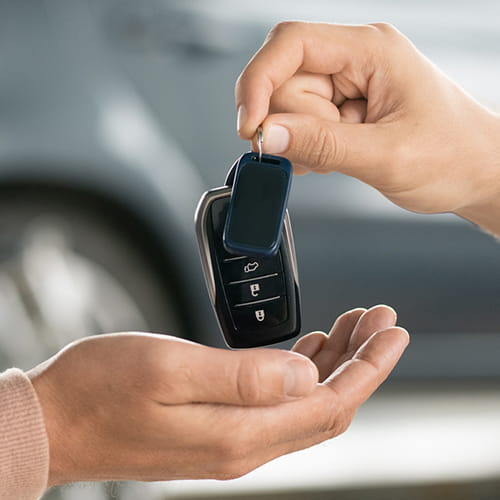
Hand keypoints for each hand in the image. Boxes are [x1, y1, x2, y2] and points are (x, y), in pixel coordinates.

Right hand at [28, 305, 407, 485]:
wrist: (56, 421)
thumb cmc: (101, 389)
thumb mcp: (169, 369)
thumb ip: (242, 377)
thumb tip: (304, 374)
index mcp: (238, 432)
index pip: (329, 403)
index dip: (368, 367)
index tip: (392, 332)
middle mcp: (242, 444)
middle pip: (325, 405)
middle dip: (360, 361)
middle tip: (380, 321)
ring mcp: (229, 438)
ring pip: (304, 403)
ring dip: (335, 364)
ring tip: (353, 327)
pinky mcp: (216, 428)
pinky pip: (277, 403)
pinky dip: (302, 373)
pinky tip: (308, 350)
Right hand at [236, 22, 499, 232]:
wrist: (478, 173)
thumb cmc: (453, 156)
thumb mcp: (386, 155)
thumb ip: (323, 145)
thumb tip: (268, 135)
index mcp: (371, 50)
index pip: (292, 43)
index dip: (259, 81)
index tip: (250, 126)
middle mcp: (356, 60)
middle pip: (285, 81)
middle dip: (293, 125)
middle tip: (324, 155)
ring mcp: (349, 84)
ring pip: (289, 107)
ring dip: (302, 141)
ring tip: (340, 158)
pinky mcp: (344, 108)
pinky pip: (302, 123)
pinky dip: (306, 146)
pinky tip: (333, 159)